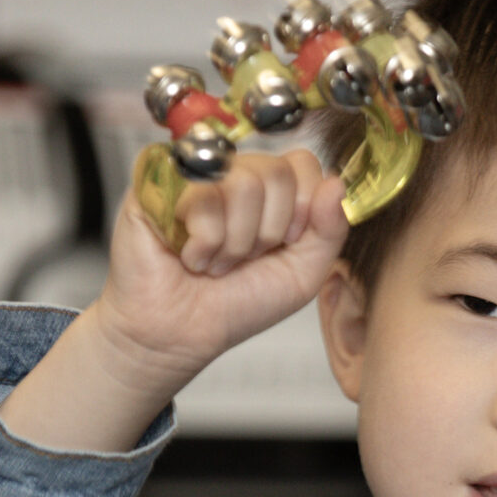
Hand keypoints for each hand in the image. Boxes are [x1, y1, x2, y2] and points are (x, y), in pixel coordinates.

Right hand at [1, 150, 346, 452]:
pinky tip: (189, 255)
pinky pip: (202, 195)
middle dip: (267, 233)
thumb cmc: (234, 305)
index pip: (303, 163)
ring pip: (243, 184)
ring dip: (234, 242)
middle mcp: (233, 174)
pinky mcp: (159, 180)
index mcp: (269, 190)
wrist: (179, 334)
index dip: (302, 207)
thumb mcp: (302, 274)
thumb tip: (337, 183)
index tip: (284, 244)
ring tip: (214, 262)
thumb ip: (330, 230)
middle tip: (241, 259)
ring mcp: (195, 174)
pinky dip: (204, 241)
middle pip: (276, 173)